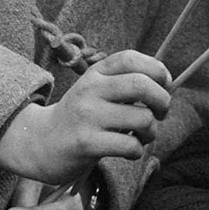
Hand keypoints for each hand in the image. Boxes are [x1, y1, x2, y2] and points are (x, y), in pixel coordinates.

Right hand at [0, 51, 171, 184]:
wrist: (40, 143)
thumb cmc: (81, 117)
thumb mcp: (96, 90)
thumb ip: (125, 84)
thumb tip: (167, 85)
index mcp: (95, 73)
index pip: (131, 58)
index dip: (157, 69)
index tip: (165, 83)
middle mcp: (91, 90)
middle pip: (142, 85)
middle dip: (163, 100)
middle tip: (161, 112)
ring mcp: (88, 116)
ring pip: (142, 118)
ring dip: (152, 131)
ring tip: (142, 135)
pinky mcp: (87, 143)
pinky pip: (130, 145)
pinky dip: (137, 150)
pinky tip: (129, 150)